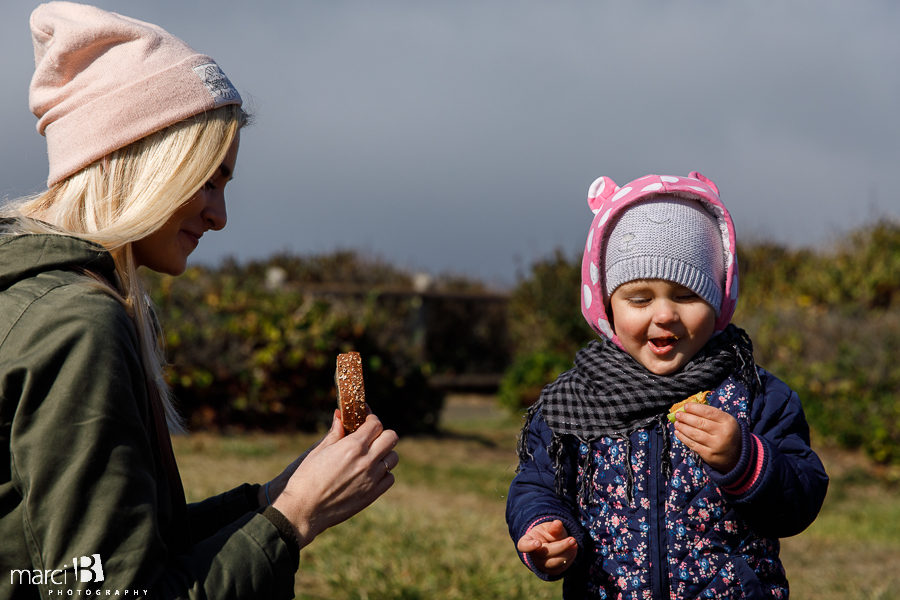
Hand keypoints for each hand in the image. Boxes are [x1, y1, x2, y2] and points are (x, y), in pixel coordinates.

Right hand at [270, 409, 398, 547]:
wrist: (304, 510)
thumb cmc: (306, 478)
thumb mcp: (318, 451)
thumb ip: (335, 433)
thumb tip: (340, 416)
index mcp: (353, 447)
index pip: (376, 424)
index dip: (371, 418)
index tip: (365, 418)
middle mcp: (366, 461)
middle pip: (391, 437)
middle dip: (381, 433)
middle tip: (369, 437)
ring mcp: (372, 479)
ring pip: (393, 458)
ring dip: (384, 453)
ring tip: (370, 456)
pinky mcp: (372, 495)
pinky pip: (389, 478)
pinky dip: (383, 473)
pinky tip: (370, 473)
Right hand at [516, 519, 577, 575]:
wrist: (551, 543)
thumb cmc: (547, 533)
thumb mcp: (549, 528)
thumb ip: (553, 527)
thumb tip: (558, 523)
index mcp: (527, 541)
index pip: (524, 546)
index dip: (529, 546)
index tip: (538, 543)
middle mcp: (532, 556)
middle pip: (545, 553)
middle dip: (561, 546)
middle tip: (572, 539)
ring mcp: (541, 565)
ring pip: (554, 563)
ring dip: (567, 554)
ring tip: (574, 544)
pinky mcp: (551, 571)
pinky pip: (561, 568)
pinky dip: (569, 559)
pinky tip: (573, 550)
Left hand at [673, 402, 740, 471]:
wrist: (737, 455)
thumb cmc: (727, 434)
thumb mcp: (725, 421)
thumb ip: (711, 414)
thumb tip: (689, 408)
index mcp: (728, 422)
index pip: (708, 412)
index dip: (695, 408)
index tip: (685, 406)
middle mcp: (723, 433)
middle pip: (700, 423)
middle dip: (686, 417)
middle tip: (678, 414)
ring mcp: (716, 445)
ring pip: (694, 434)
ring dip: (683, 427)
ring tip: (676, 423)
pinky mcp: (709, 455)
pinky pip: (693, 444)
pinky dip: (683, 438)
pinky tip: (678, 432)